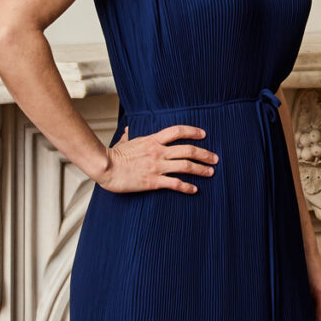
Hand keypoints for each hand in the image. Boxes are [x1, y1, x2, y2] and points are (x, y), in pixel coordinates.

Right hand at [99, 124, 214, 194]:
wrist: (105, 166)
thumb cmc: (112, 155)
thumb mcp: (123, 142)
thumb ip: (129, 136)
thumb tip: (128, 131)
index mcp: (152, 140)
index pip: (177, 131)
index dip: (193, 131)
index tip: (203, 134)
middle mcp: (158, 152)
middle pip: (188, 150)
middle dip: (204, 154)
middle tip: (215, 158)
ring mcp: (157, 166)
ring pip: (186, 166)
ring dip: (201, 169)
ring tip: (210, 172)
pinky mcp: (153, 181)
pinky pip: (175, 183)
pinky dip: (187, 187)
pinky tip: (194, 189)